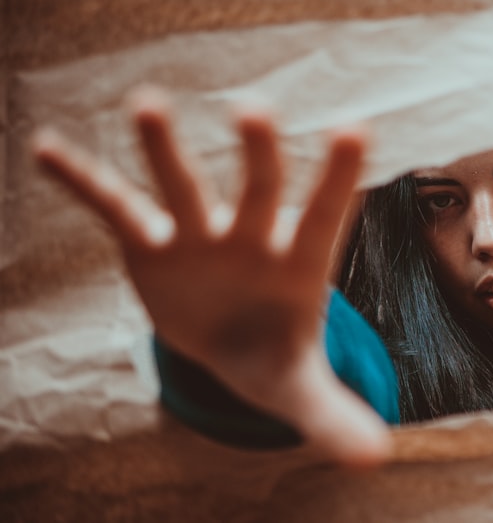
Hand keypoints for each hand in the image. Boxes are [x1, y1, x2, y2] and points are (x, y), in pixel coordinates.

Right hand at [32, 87, 389, 465]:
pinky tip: (47, 148)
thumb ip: (334, 417)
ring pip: (184, 186)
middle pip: (259, 190)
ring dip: (165, 149)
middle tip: (254, 112)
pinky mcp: (150, 244)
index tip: (355, 130)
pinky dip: (83, 181)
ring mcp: (199, 236)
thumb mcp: (299, 390)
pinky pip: (114, 208)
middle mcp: (251, 238)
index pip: (324, 217)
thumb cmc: (276, 356)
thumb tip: (375, 457)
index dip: (339, 179)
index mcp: (298, 266)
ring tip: (147, 104)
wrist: (231, 343)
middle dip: (257, 155)